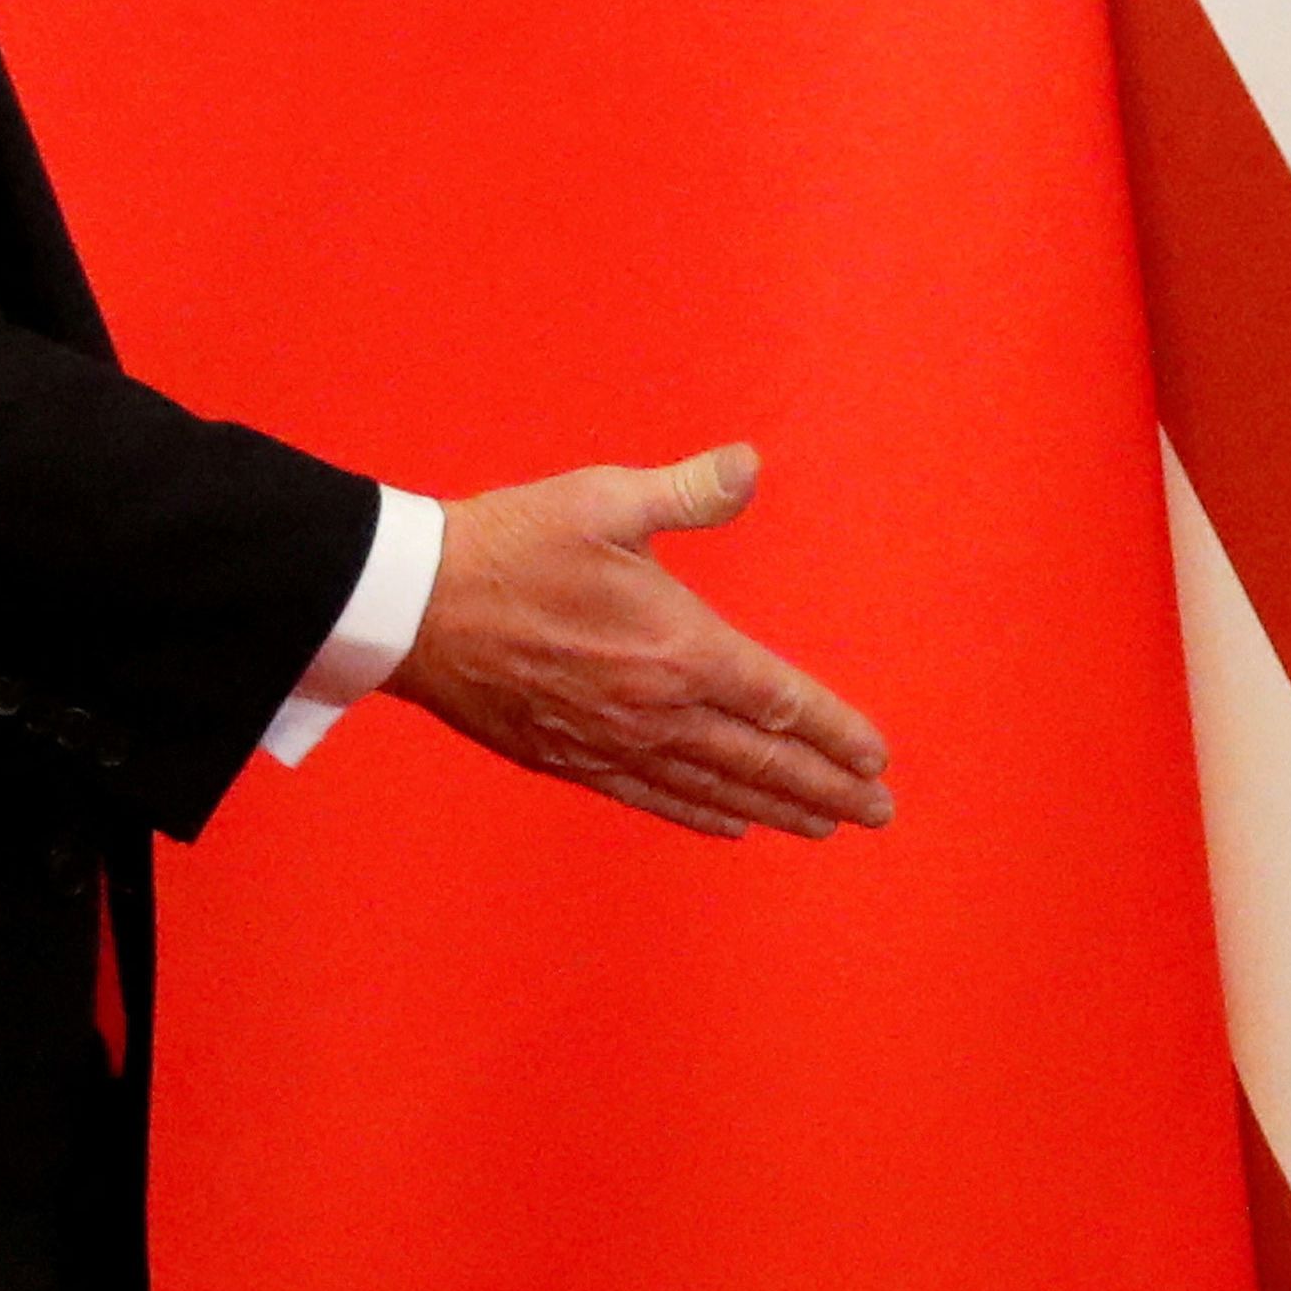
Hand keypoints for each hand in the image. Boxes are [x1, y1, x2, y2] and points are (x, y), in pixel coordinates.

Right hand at [384, 444, 892, 840]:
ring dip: (775, 808)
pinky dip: (699, 813)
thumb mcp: (605, 499)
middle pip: (759, 759)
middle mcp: (655, 709)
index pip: (780, 701)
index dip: (833, 731)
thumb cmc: (513, 543)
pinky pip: (652, 796)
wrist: (413, 604)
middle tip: (876, 812)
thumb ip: (689, 491)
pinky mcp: (570, 759)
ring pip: (713, 787)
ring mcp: (612, 742)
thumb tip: (751, 465)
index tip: (875, 757)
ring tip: (825, 826)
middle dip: (826, 788)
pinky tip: (731, 826)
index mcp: (679, 648)